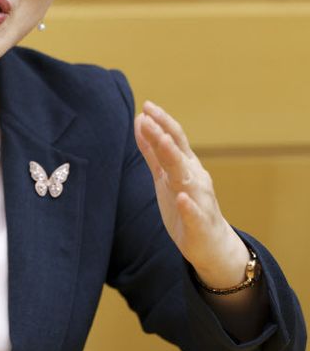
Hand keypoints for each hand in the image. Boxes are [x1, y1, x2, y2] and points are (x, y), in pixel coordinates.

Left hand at [134, 101, 248, 288]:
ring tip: (165, 142)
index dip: (162, 122)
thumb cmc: (185, 205)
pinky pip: (195, 214)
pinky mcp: (199, 224)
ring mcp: (199, 200)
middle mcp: (194, 178)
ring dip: (176, 159)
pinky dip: (189, 206)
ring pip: (187, 177)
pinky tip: (183, 198)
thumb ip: (153, 150)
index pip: (175, 138)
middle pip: (178, 152)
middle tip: (150, 115)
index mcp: (185, 166)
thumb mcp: (165, 175)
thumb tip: (140, 121)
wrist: (210, 244)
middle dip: (164, 133)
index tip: (146, 105)